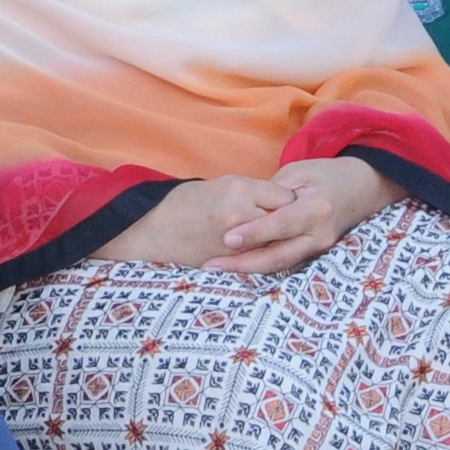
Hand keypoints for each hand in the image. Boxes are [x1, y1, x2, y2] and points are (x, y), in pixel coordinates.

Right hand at [92, 176, 296, 270]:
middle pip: (286, 222)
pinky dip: (269, 257)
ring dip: (284, 242)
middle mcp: (241, 217)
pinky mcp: (232, 264)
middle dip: (292, 224)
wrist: (155, 233)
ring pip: (278, 245)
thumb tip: (285, 201)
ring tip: (282, 238)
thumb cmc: (187, 203)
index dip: (290, 201)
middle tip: (295, 221)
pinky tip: (266, 253)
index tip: (290, 203)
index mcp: (239, 190)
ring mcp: (238, 244)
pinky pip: (264, 261)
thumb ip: (255, 192)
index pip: (286, 197)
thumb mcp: (222, 185)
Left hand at [204, 155, 395, 276]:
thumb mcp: (297, 172)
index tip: (227, 239)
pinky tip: (234, 266)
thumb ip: (271, 194)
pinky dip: (258, 265)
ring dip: (246, 268)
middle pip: (278, 256)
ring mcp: (319, 248)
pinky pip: (284, 263)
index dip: (253, 233)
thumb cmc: (324, 175)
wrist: (361, 188)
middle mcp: (320, 234)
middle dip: (242, 263)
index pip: (280, 225)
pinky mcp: (314, 254)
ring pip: (279, 265)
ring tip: (215, 267)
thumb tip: (243, 213)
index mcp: (316, 209)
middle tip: (211, 264)